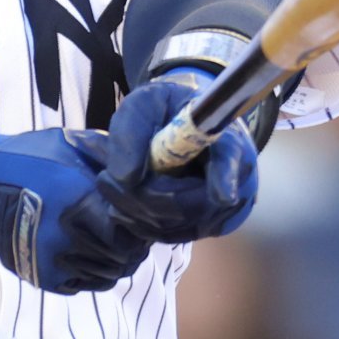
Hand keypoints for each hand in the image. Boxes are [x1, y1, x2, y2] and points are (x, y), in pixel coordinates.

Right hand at [0, 129, 150, 293]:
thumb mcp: (75, 145)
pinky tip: (87, 250)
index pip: (135, 227)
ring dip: (116, 258)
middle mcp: (68, 234)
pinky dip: (94, 270)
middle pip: (127, 254)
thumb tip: (154, 170)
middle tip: (129, 231)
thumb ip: (114, 160)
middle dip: (134, 243)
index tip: (140, 215)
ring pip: (111, 273)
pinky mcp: (46, 277)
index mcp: (79, 200)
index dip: (143, 223)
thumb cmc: (33, 160)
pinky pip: (88, 282)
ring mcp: (55, 260)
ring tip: (108, 240)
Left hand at [80, 68, 257, 242]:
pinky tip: (123, 198)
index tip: (223, 196)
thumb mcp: (145, 103)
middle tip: (104, 178)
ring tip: (108, 181)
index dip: (226, 179)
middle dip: (139, 195)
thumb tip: (126, 178)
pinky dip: (138, 220)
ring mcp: (221, 209)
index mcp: (225, 138)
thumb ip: (132, 130)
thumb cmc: (166, 109)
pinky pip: (165, 235)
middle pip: (188, 205)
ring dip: (131, 207)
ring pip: (172, 224)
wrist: (182, 126)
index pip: (230, 160)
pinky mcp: (203, 228)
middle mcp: (234, 178)